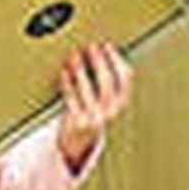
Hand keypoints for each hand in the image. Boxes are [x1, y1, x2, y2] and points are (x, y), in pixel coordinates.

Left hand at [56, 41, 131, 169]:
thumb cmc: (91, 115)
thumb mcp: (105, 102)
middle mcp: (110, 112)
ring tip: (74, 56)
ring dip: (80, 69)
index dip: (116, 59)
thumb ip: (106, 83)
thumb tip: (100, 52)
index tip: (106, 45)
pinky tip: (64, 72)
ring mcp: (93, 118)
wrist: (78, 144)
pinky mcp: (76, 122)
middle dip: (98, 61)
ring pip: (87, 89)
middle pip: (106, 82)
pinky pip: (71, 99)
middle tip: (90, 46)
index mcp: (121, 104)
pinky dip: (67, 83)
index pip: (125, 78)